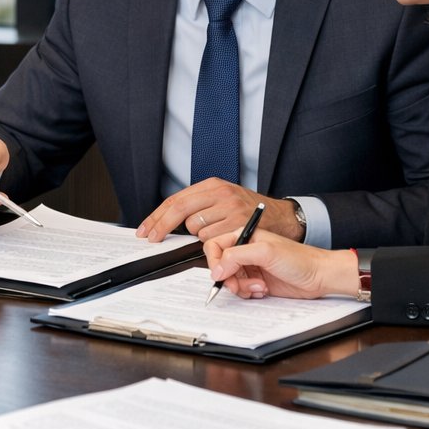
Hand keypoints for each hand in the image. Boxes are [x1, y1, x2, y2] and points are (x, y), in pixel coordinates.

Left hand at [137, 179, 302, 242]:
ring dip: (198, 236)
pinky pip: (212, 238)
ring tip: (216, 234)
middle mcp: (220, 193)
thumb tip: (168, 222)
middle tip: (151, 238)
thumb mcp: (224, 199)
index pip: (176, 199)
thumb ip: (200, 205)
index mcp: (213, 185)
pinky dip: (213, 243)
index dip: (156, 216)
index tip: (145, 229)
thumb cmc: (249, 212)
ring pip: (195, 228)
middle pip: (179, 210)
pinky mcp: (238, 223)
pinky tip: (225, 239)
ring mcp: (230, 207)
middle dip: (161, 226)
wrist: (283, 218)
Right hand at [202, 228, 359, 299]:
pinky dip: (248, 293)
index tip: (221, 274)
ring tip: (258, 286)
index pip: (215, 246)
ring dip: (241, 287)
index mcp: (245, 236)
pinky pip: (241, 290)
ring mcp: (251, 267)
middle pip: (221, 267)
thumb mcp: (265, 252)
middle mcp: (246, 251)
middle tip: (239, 285)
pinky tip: (261, 290)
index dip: (215, 262)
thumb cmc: (300, 259)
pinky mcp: (256, 282)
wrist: (319, 276)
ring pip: (230, 280)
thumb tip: (217, 269)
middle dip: (229, 278)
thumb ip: (237, 256)